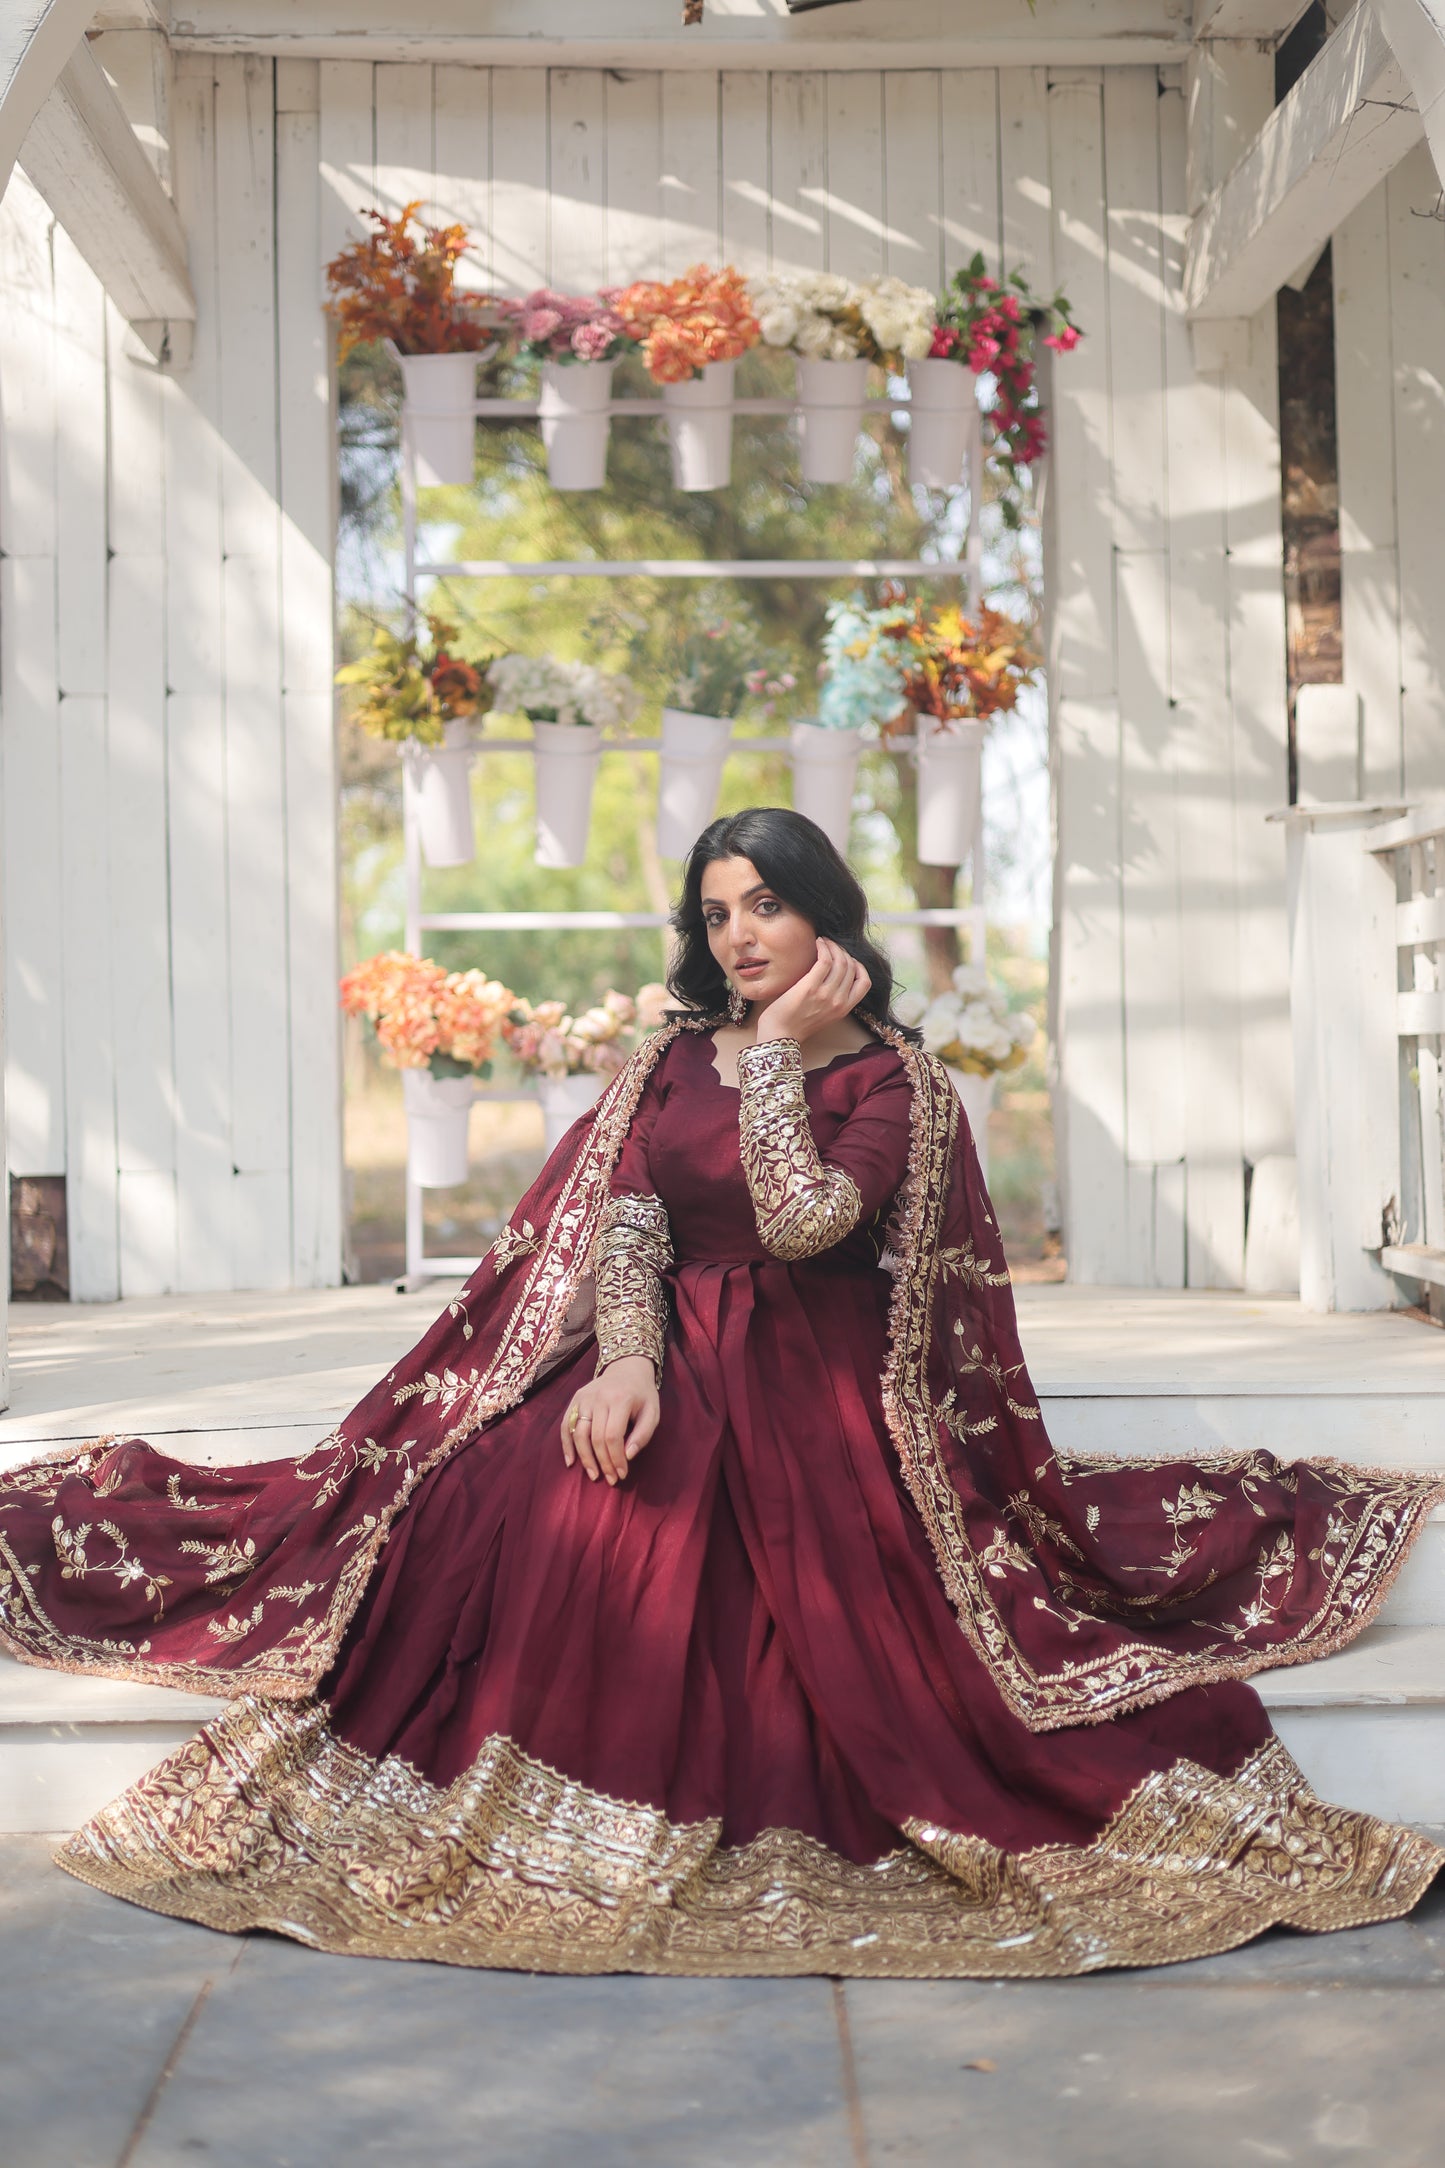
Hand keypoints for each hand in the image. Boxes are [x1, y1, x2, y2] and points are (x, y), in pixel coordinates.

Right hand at [561, 1355, 658, 1484]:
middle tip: (610, 1479)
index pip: (613, 1436)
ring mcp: (584, 1398)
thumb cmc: (642, 1394)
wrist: (627, 1367)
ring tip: (594, 1474)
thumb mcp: (652, 1412)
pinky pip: (566, 1425)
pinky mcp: (576, 1399)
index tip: (622, 1474)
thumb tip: (628, 1456)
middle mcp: (599, 1398)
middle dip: (603, 1463)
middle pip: (595, 1438)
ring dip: (585, 1458)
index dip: (616, 1459)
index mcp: (621, 1399)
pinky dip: (567, 1445)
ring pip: (579, 1434)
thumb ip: (643, 1434)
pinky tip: (571, 1462)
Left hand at [754, 938, 870, 1048]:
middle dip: (843, 951)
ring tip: (823, 941)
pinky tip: (818, 943)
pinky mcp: (810, 987)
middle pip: (851, 967)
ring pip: (840, 961)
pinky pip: (824, 960)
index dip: (859, 966)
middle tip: (831, 946)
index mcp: (844, 1009)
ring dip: (833, 946)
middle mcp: (838, 1001)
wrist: (779, 1034)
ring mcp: (826, 994)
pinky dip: (823, 947)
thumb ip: (834, 999)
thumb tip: (835, 974)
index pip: (865, 982)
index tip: (847, 959)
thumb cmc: (797, 1023)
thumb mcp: (825, 1015)